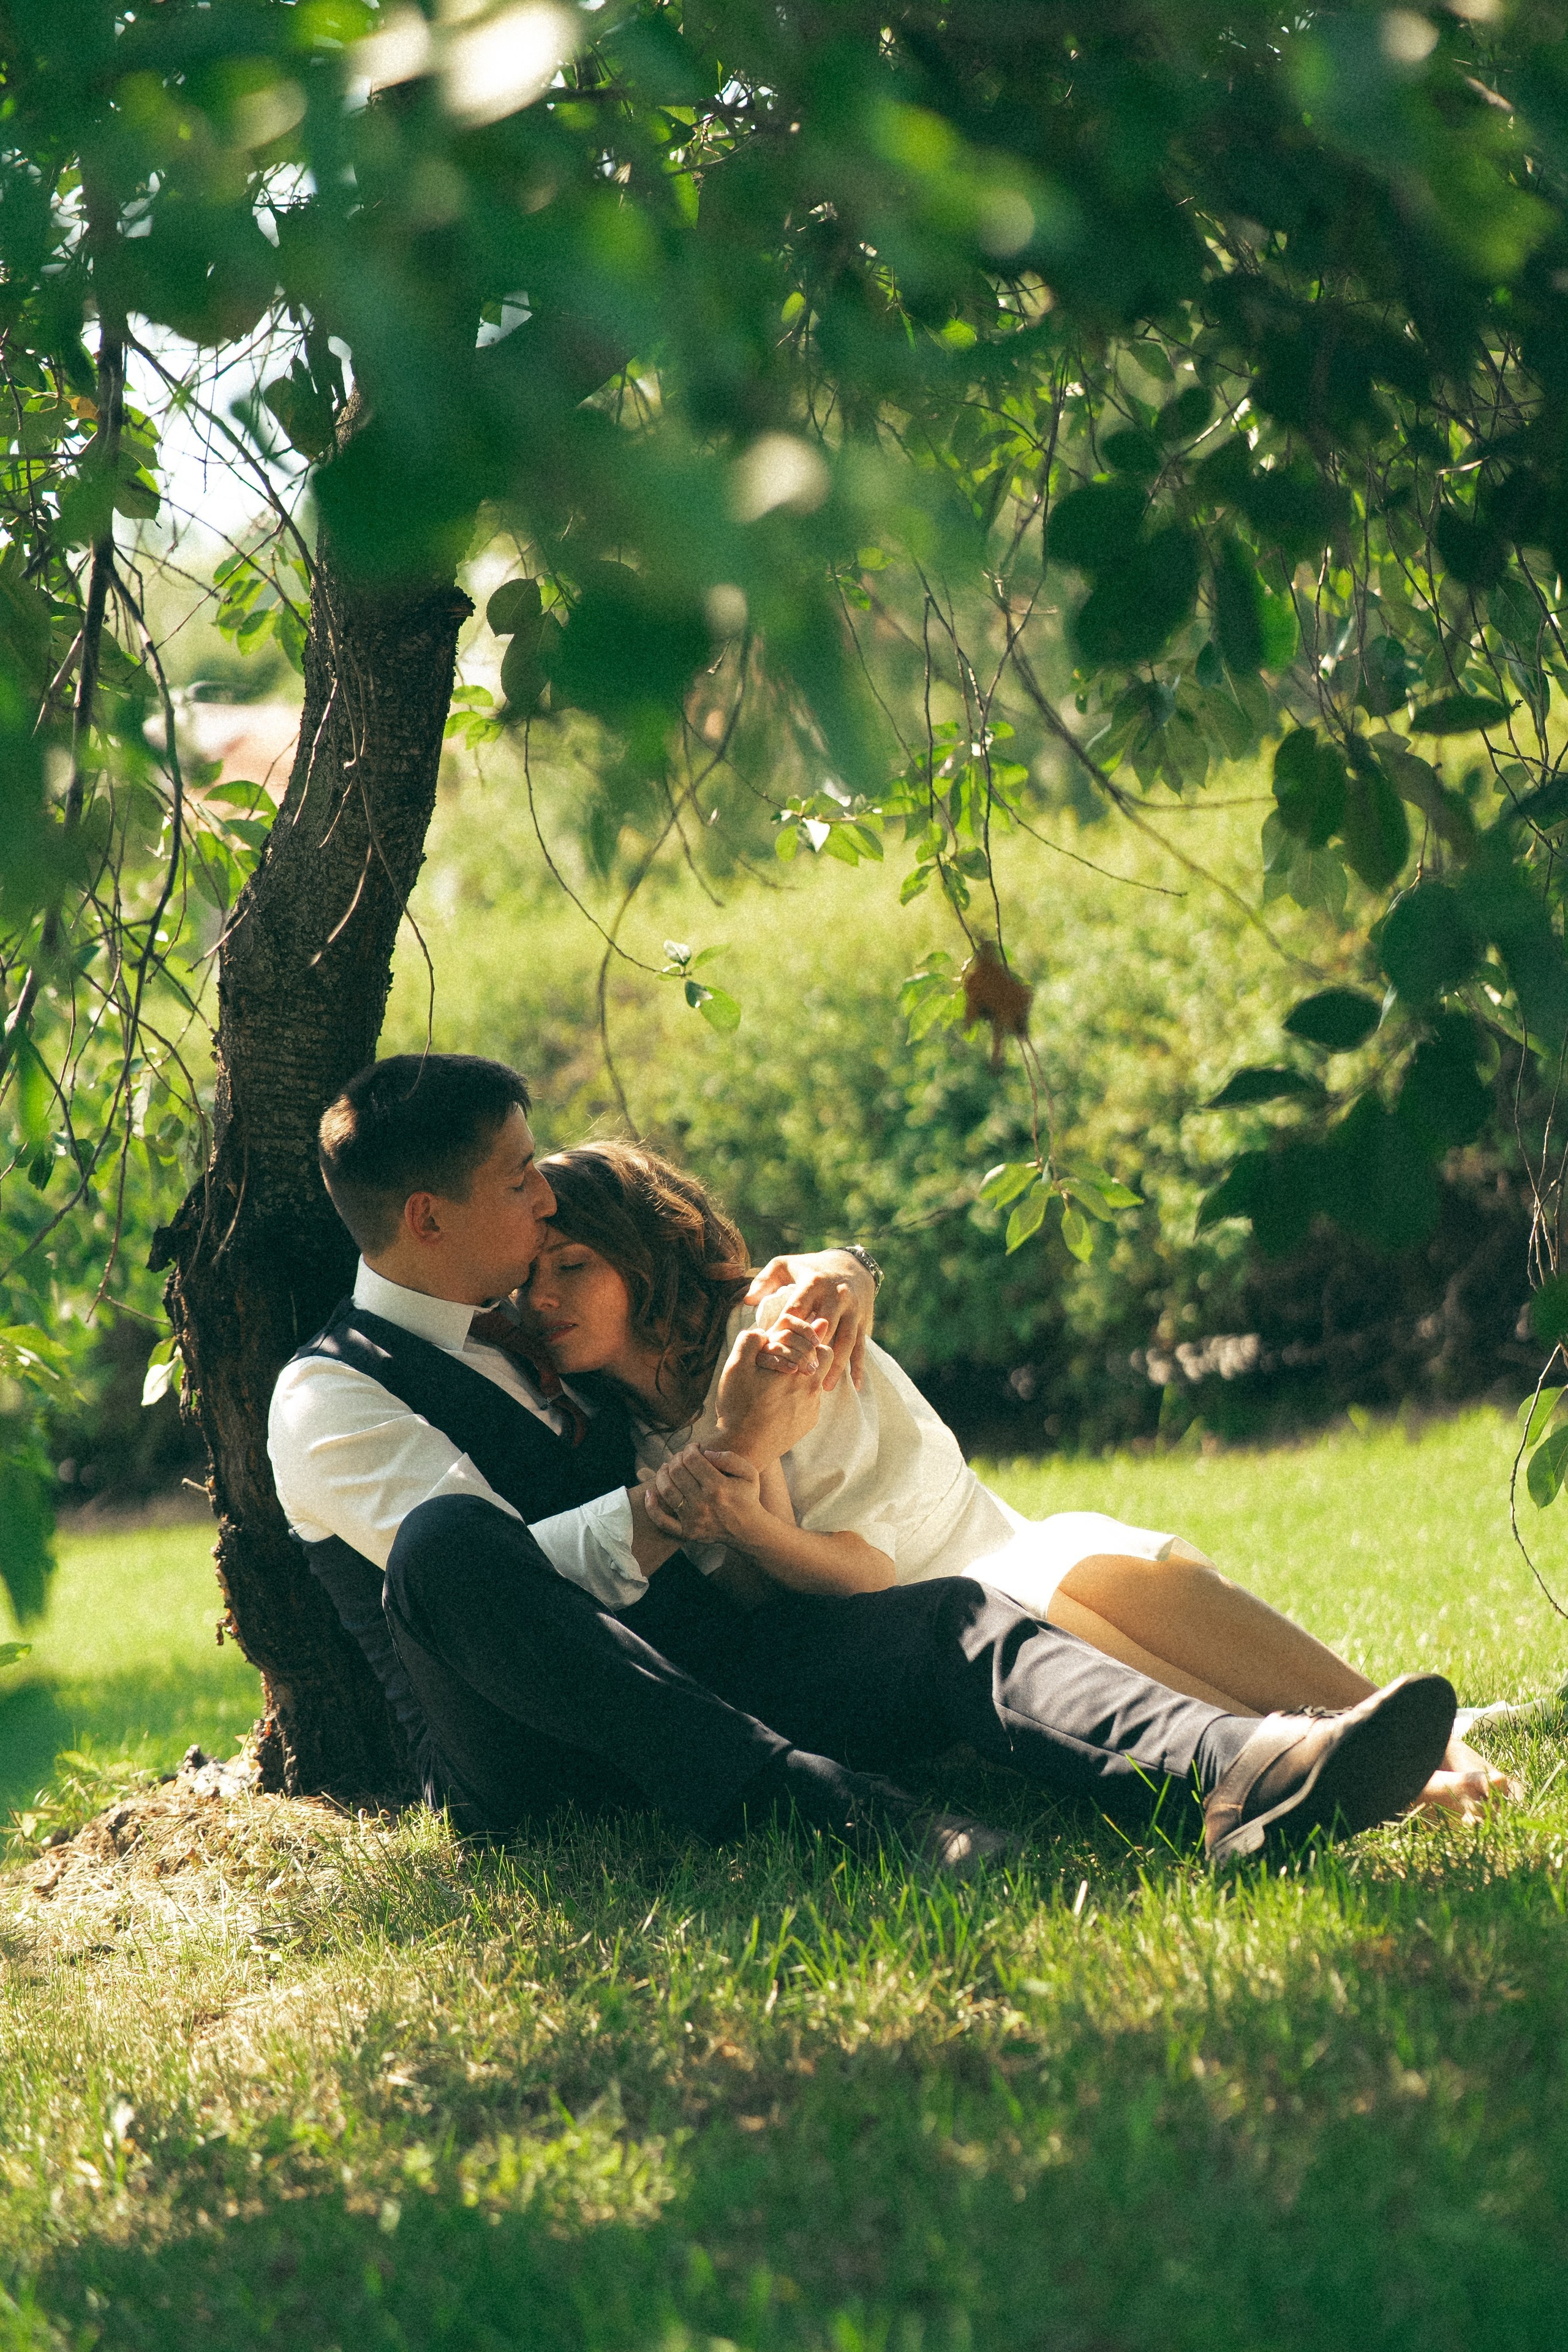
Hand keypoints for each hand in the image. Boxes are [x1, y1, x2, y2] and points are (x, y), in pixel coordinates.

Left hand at [642, 1446, 763, 1545]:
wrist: (748, 1530)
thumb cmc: (747, 1497)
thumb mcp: (749, 1473)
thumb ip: (730, 1458)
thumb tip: (706, 1452)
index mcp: (719, 1487)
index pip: (692, 1460)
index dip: (690, 1448)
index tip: (694, 1448)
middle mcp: (703, 1503)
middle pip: (677, 1472)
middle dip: (676, 1459)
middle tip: (681, 1457)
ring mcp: (693, 1519)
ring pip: (666, 1491)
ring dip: (661, 1475)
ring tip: (666, 1468)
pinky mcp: (686, 1532)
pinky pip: (662, 1521)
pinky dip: (651, 1507)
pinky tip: (649, 1493)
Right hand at [714, 1325, 824, 1460]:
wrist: (743, 1448)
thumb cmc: (738, 1406)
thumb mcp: (736, 1367)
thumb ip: (752, 1340)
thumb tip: (766, 1329)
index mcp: (797, 1371)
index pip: (821, 1345)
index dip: (809, 1339)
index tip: (796, 1342)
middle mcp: (811, 1389)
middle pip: (825, 1362)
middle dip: (811, 1356)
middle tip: (789, 1359)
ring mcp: (812, 1409)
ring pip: (817, 1382)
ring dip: (803, 1378)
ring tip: (779, 1383)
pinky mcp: (808, 1423)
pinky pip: (811, 1403)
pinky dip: (799, 1398)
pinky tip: (778, 1404)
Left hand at [746, 1251, 874, 1390]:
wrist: (851, 1264)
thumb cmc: (810, 1269)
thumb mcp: (785, 1265)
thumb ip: (764, 1280)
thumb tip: (747, 1301)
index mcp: (813, 1284)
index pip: (797, 1311)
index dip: (785, 1332)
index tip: (773, 1352)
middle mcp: (836, 1296)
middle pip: (823, 1328)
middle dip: (811, 1353)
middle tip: (798, 1376)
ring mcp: (852, 1309)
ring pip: (845, 1340)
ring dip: (836, 1365)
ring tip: (825, 1387)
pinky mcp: (863, 1320)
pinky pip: (861, 1346)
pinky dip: (859, 1366)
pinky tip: (855, 1385)